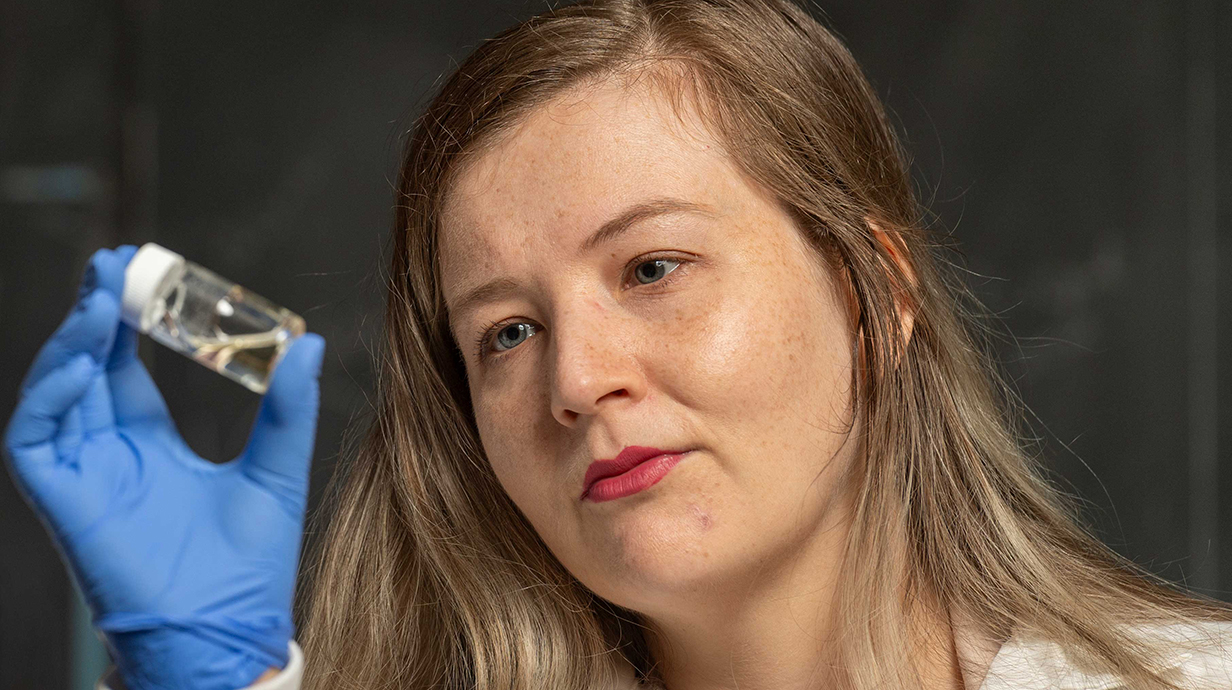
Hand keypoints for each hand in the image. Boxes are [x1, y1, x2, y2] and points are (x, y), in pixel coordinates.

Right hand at [3, 246, 324, 689]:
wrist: (229, 634)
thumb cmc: (250, 568)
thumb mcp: (276, 471)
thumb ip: (288, 409)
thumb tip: (310, 343)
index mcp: (153, 447)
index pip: (128, 368)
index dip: (129, 320)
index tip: (145, 271)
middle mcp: (111, 456)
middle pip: (88, 368)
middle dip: (94, 314)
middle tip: (114, 261)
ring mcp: (84, 477)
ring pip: (56, 392)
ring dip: (72, 341)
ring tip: (99, 295)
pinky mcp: (63, 501)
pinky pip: (35, 438)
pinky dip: (52, 394)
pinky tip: (84, 358)